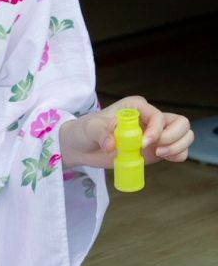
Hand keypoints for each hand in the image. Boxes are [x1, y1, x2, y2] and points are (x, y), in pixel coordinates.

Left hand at [59, 95, 193, 169]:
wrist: (82, 147)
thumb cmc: (86, 131)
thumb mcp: (91, 129)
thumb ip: (102, 134)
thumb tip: (112, 145)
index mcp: (137, 107)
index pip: (158, 115)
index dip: (156, 130)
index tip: (143, 143)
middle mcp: (150, 118)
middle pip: (180, 123)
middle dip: (173, 137)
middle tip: (157, 150)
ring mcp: (155, 134)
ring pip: (184, 135)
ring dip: (178, 146)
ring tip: (160, 154)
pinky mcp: (155, 149)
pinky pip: (177, 151)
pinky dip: (178, 155)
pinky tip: (166, 158)